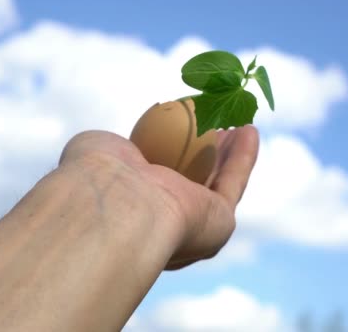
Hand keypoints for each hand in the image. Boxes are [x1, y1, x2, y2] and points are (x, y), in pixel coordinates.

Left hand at [59, 125, 259, 269]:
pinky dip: (244, 156)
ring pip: (218, 180)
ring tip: (240, 122)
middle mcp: (164, 220)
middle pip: (194, 178)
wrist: (118, 207)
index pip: (158, 176)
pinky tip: (250, 130)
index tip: (183, 126)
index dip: (174, 150)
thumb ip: (114, 150)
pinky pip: (233, 182)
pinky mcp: (218, 223)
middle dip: (209, 150)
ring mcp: (192, 224)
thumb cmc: (98, 177)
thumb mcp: (98, 151)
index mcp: (134, 207)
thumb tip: (122, 147)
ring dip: (230, 152)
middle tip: (219, 124)